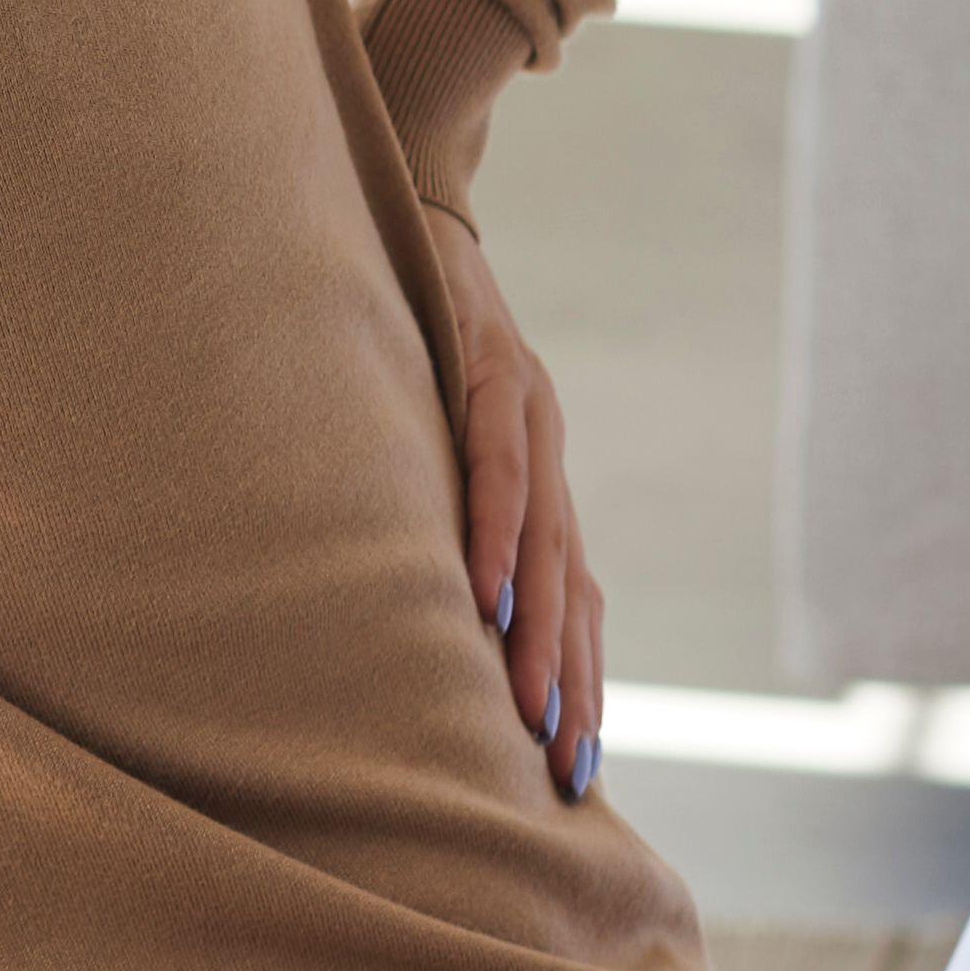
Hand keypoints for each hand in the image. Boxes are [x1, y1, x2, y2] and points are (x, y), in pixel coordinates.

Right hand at [430, 202, 606, 801]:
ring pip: (548, 543)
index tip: (574, 768)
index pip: (570, 593)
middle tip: (566, 772)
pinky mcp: (493, 366)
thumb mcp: (406, 426)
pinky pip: (498, 466)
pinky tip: (492, 601)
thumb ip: (419, 497)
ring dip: (541, 634)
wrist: (402, 198)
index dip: (578, 675)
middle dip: (571, 684)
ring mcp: (528, 408)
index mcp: (531, 472)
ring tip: (533, 714)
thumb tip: (396, 588)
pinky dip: (495, 536)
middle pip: (573, 587)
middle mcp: (545, 450)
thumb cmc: (391, 322)